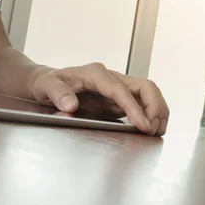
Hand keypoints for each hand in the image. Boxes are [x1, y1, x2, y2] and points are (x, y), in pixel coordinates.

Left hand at [33, 63, 169, 135]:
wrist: (49, 83)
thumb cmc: (48, 83)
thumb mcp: (46, 86)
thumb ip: (57, 94)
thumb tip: (70, 105)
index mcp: (95, 73)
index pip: (121, 90)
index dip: (134, 108)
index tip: (143, 126)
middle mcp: (110, 77)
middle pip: (145, 86)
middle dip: (155, 107)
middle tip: (153, 130)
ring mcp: (117, 87)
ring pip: (148, 94)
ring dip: (158, 111)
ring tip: (157, 131)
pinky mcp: (119, 98)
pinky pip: (142, 104)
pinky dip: (151, 115)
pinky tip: (151, 128)